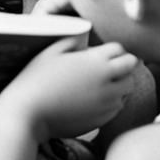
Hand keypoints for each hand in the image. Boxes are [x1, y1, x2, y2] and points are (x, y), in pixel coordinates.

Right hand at [0, 39, 138, 141]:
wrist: (28, 113)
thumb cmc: (35, 78)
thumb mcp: (50, 51)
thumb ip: (72, 41)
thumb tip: (84, 39)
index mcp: (95, 61)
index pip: (121, 50)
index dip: (112, 49)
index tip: (101, 51)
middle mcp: (107, 82)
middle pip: (130, 69)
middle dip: (122, 65)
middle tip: (106, 65)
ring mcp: (107, 103)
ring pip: (127, 89)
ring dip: (118, 83)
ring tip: (99, 82)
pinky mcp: (103, 119)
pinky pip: (117, 106)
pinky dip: (111, 100)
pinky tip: (92, 98)